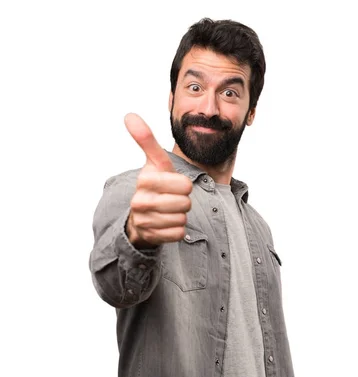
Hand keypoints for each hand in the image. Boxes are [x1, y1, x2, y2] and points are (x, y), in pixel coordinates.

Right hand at [124, 113, 192, 247]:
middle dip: (184, 202)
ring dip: (181, 216)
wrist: (141, 216)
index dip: (185, 186)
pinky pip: (178, 234)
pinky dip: (178, 230)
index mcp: (143, 180)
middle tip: (173, 199)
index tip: (174, 185)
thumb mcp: (154, 163)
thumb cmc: (154, 185)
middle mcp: (139, 201)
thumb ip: (146, 140)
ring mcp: (144, 221)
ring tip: (169, 211)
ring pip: (181, 219)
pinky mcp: (150, 237)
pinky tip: (167, 224)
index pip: (185, 185)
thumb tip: (129, 115)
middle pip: (185, 204)